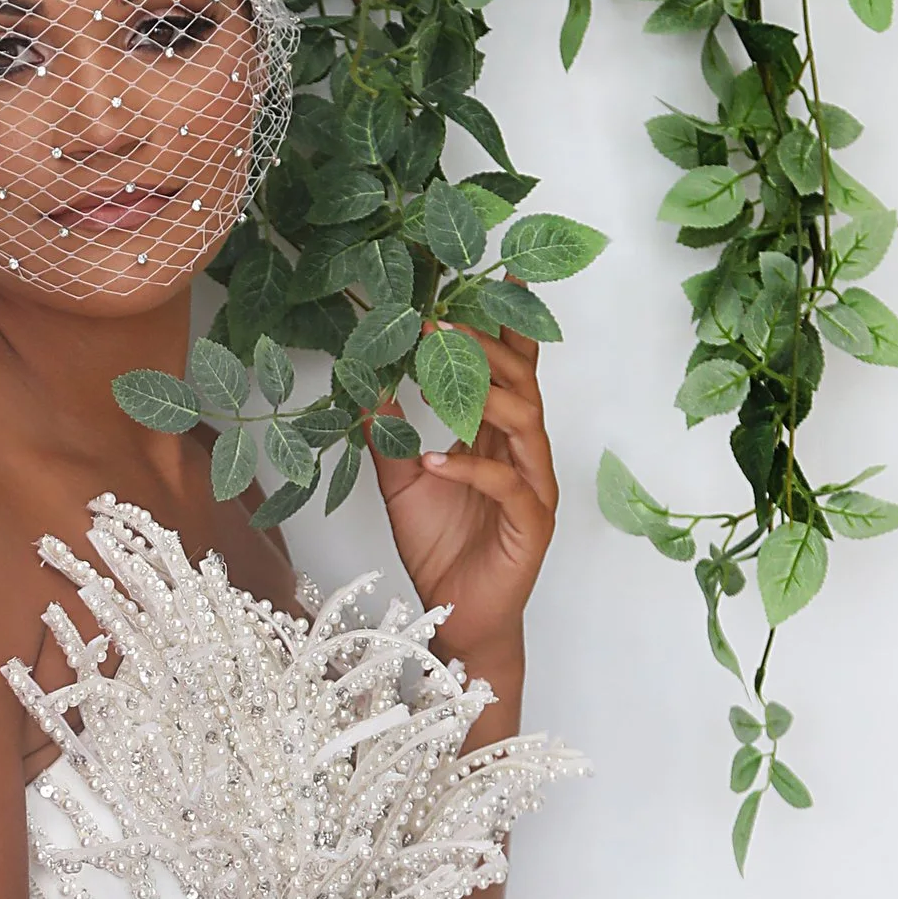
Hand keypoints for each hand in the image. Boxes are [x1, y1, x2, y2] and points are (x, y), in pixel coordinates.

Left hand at [370, 329, 556, 674]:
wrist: (457, 619)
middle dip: (486, 349)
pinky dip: (471, 469)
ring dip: (485, 395)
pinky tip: (435, 458)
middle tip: (443, 323)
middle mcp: (524, 457)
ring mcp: (534, 490)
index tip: (503, 279)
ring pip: (527, 426)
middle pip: (522, 386)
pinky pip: (508, 487)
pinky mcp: (532, 526)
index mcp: (499, 439)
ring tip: (442, 374)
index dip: (512, 327)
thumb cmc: (439, 548)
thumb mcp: (401, 481)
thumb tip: (364, 382)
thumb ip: (389, 433)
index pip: (513, 372)